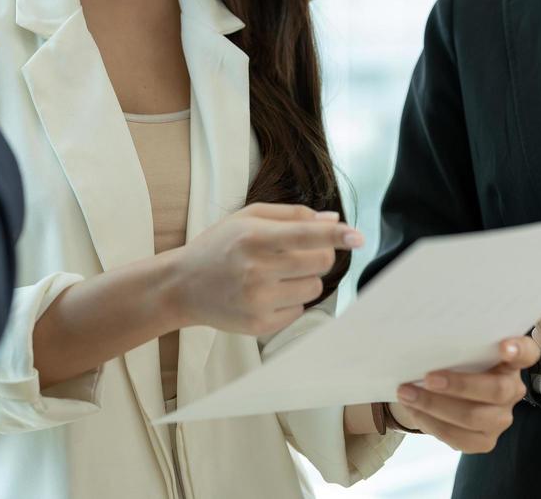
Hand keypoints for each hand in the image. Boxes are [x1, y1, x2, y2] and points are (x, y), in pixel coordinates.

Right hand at [163, 203, 362, 336]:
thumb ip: (292, 215)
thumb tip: (333, 219)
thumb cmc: (219, 245)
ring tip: (277, 274)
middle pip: (320, 264)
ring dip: (305, 279)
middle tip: (301, 253)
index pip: (306, 235)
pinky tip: (267, 293)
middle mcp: (256, 270)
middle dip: (321, 255)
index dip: (335, 235)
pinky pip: (299, 311)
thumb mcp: (248, 217)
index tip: (358, 236)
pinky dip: (291, 301)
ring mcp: (258, 301)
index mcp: (254, 238)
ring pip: (314, 289)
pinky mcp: (259, 325)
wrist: (183, 286)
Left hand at [393, 337, 539, 451]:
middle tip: (429, 378)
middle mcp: (512, 389)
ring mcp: (500, 417)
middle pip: (497, 390)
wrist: (440, 391)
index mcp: (510, 360)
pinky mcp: (485, 440)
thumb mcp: (456, 349)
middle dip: (460, 385)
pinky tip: (414, 410)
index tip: (503, 346)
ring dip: (435, 405)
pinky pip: (459, 437)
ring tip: (407, 393)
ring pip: (474, 417)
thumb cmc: (451, 361)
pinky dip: (432, 423)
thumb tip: (424, 336)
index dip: (518, 350)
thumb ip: (454, 344)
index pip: (527, 353)